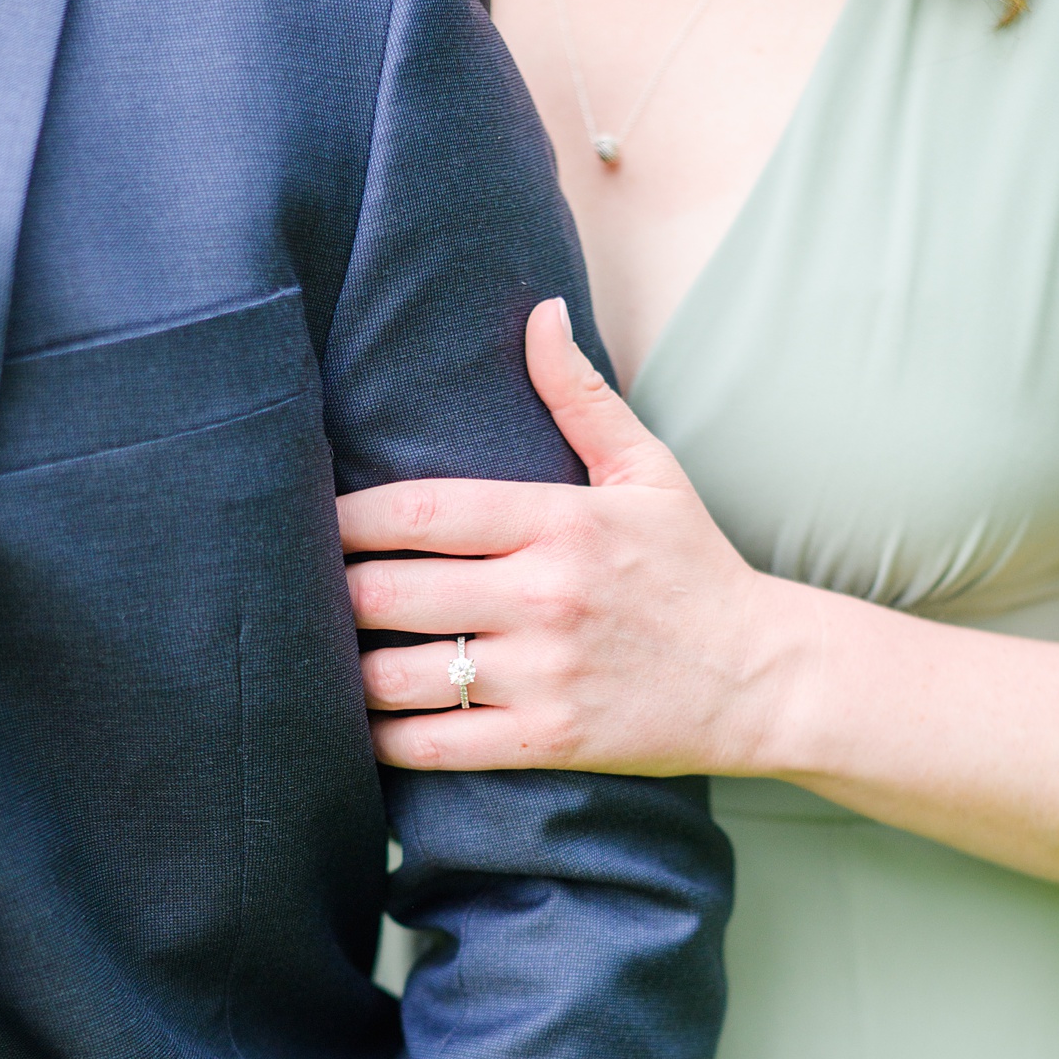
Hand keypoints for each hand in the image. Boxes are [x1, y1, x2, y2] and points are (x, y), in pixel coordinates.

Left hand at [338, 296, 792, 777]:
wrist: (766, 678)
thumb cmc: (693, 568)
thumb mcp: (648, 473)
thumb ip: (581, 398)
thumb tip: (538, 313)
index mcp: (559, 521)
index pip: (418, 512)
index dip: (344, 520)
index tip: (307, 522)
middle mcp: (544, 595)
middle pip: (387, 594)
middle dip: (327, 596)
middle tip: (292, 594)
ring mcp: (542, 673)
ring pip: (397, 676)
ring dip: (341, 671)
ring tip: (311, 658)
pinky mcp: (545, 740)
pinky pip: (431, 746)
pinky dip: (378, 740)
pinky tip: (350, 725)